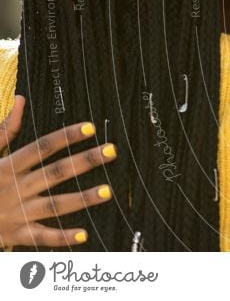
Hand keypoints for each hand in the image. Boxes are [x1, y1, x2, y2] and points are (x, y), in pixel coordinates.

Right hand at [0, 96, 116, 248]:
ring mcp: (17, 213)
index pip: (41, 148)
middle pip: (55, 173)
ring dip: (81, 199)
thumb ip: (3, 130)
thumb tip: (20, 99)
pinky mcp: (15, 235)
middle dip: (84, 161)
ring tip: (107, 192)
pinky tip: (83, 236)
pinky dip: (61, 238)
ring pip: (54, 205)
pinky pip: (41, 237)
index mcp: (8, 167)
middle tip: (112, 151)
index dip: (65, 137)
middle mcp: (15, 188)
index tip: (90, 128)